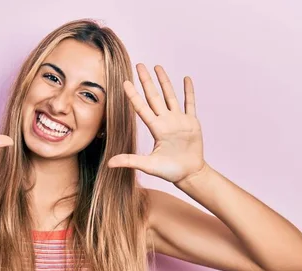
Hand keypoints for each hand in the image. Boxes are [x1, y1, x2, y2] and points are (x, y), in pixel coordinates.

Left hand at [107, 64, 205, 183]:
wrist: (189, 174)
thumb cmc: (169, 171)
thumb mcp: (148, 166)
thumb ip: (130, 161)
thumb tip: (109, 164)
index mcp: (156, 129)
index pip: (142, 107)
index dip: (133, 95)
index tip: (125, 82)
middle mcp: (166, 121)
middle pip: (154, 96)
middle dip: (146, 80)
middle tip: (139, 65)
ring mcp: (179, 120)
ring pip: (170, 95)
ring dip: (164, 81)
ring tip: (158, 66)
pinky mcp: (192, 122)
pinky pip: (190, 103)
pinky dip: (189, 91)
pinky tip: (185, 78)